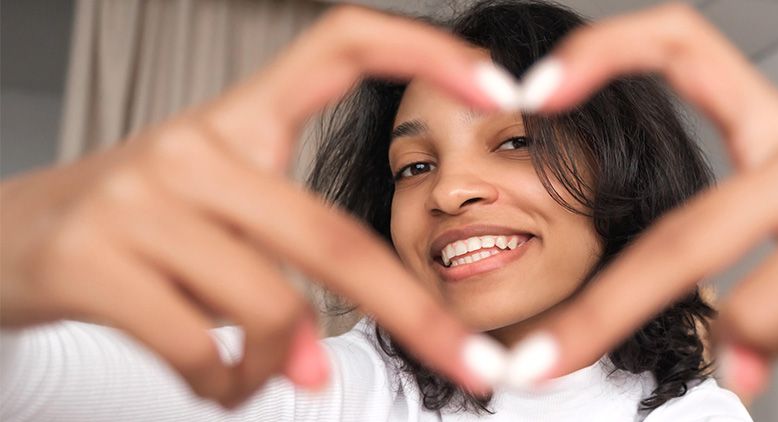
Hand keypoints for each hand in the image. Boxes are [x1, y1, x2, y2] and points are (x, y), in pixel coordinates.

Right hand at [1, 5, 514, 406]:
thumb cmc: (132, 230)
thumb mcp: (212, 218)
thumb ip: (280, 275)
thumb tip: (308, 364)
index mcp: (235, 120)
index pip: (339, 46)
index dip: (424, 52)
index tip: (499, 86)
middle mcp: (191, 147)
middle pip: (332, 235)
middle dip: (414, 315)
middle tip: (476, 369)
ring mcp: (139, 201)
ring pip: (270, 305)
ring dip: (279, 368)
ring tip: (259, 379)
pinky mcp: (92, 261)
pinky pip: (202, 348)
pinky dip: (225, 387)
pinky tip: (215, 382)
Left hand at [509, 3, 777, 389]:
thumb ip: (736, 300)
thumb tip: (729, 360)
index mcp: (777, 132)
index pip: (688, 50)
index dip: (609, 52)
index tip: (536, 87)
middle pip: (692, 232)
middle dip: (608, 310)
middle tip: (546, 361)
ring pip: (763, 306)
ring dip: (777, 345)